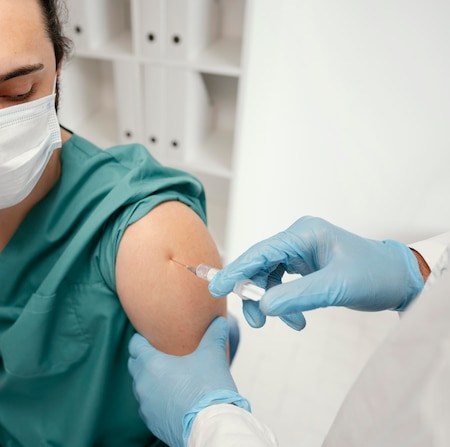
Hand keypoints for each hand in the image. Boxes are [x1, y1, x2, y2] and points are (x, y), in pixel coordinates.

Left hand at [128, 317, 249, 446]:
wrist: (211, 426)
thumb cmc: (208, 390)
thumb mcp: (212, 356)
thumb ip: (213, 335)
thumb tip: (219, 321)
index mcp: (151, 364)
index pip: (135, 345)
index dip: (142, 339)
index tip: (152, 337)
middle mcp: (143, 385)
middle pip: (135, 365)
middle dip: (144, 358)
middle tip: (161, 355)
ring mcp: (145, 405)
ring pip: (141, 387)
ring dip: (150, 380)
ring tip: (168, 377)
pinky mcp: (152, 422)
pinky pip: (148, 406)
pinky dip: (156, 400)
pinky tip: (172, 398)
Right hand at [209, 216, 424, 327]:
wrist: (400, 280)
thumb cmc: (375, 275)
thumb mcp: (337, 286)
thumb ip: (298, 296)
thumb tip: (262, 306)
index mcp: (304, 234)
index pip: (260, 252)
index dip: (236, 271)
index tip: (216, 288)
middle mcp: (299, 240)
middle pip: (260, 266)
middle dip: (255, 294)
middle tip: (257, 321)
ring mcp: (302, 253)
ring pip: (269, 278)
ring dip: (272, 302)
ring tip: (291, 324)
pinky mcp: (306, 266)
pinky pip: (283, 285)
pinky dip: (286, 304)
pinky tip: (298, 320)